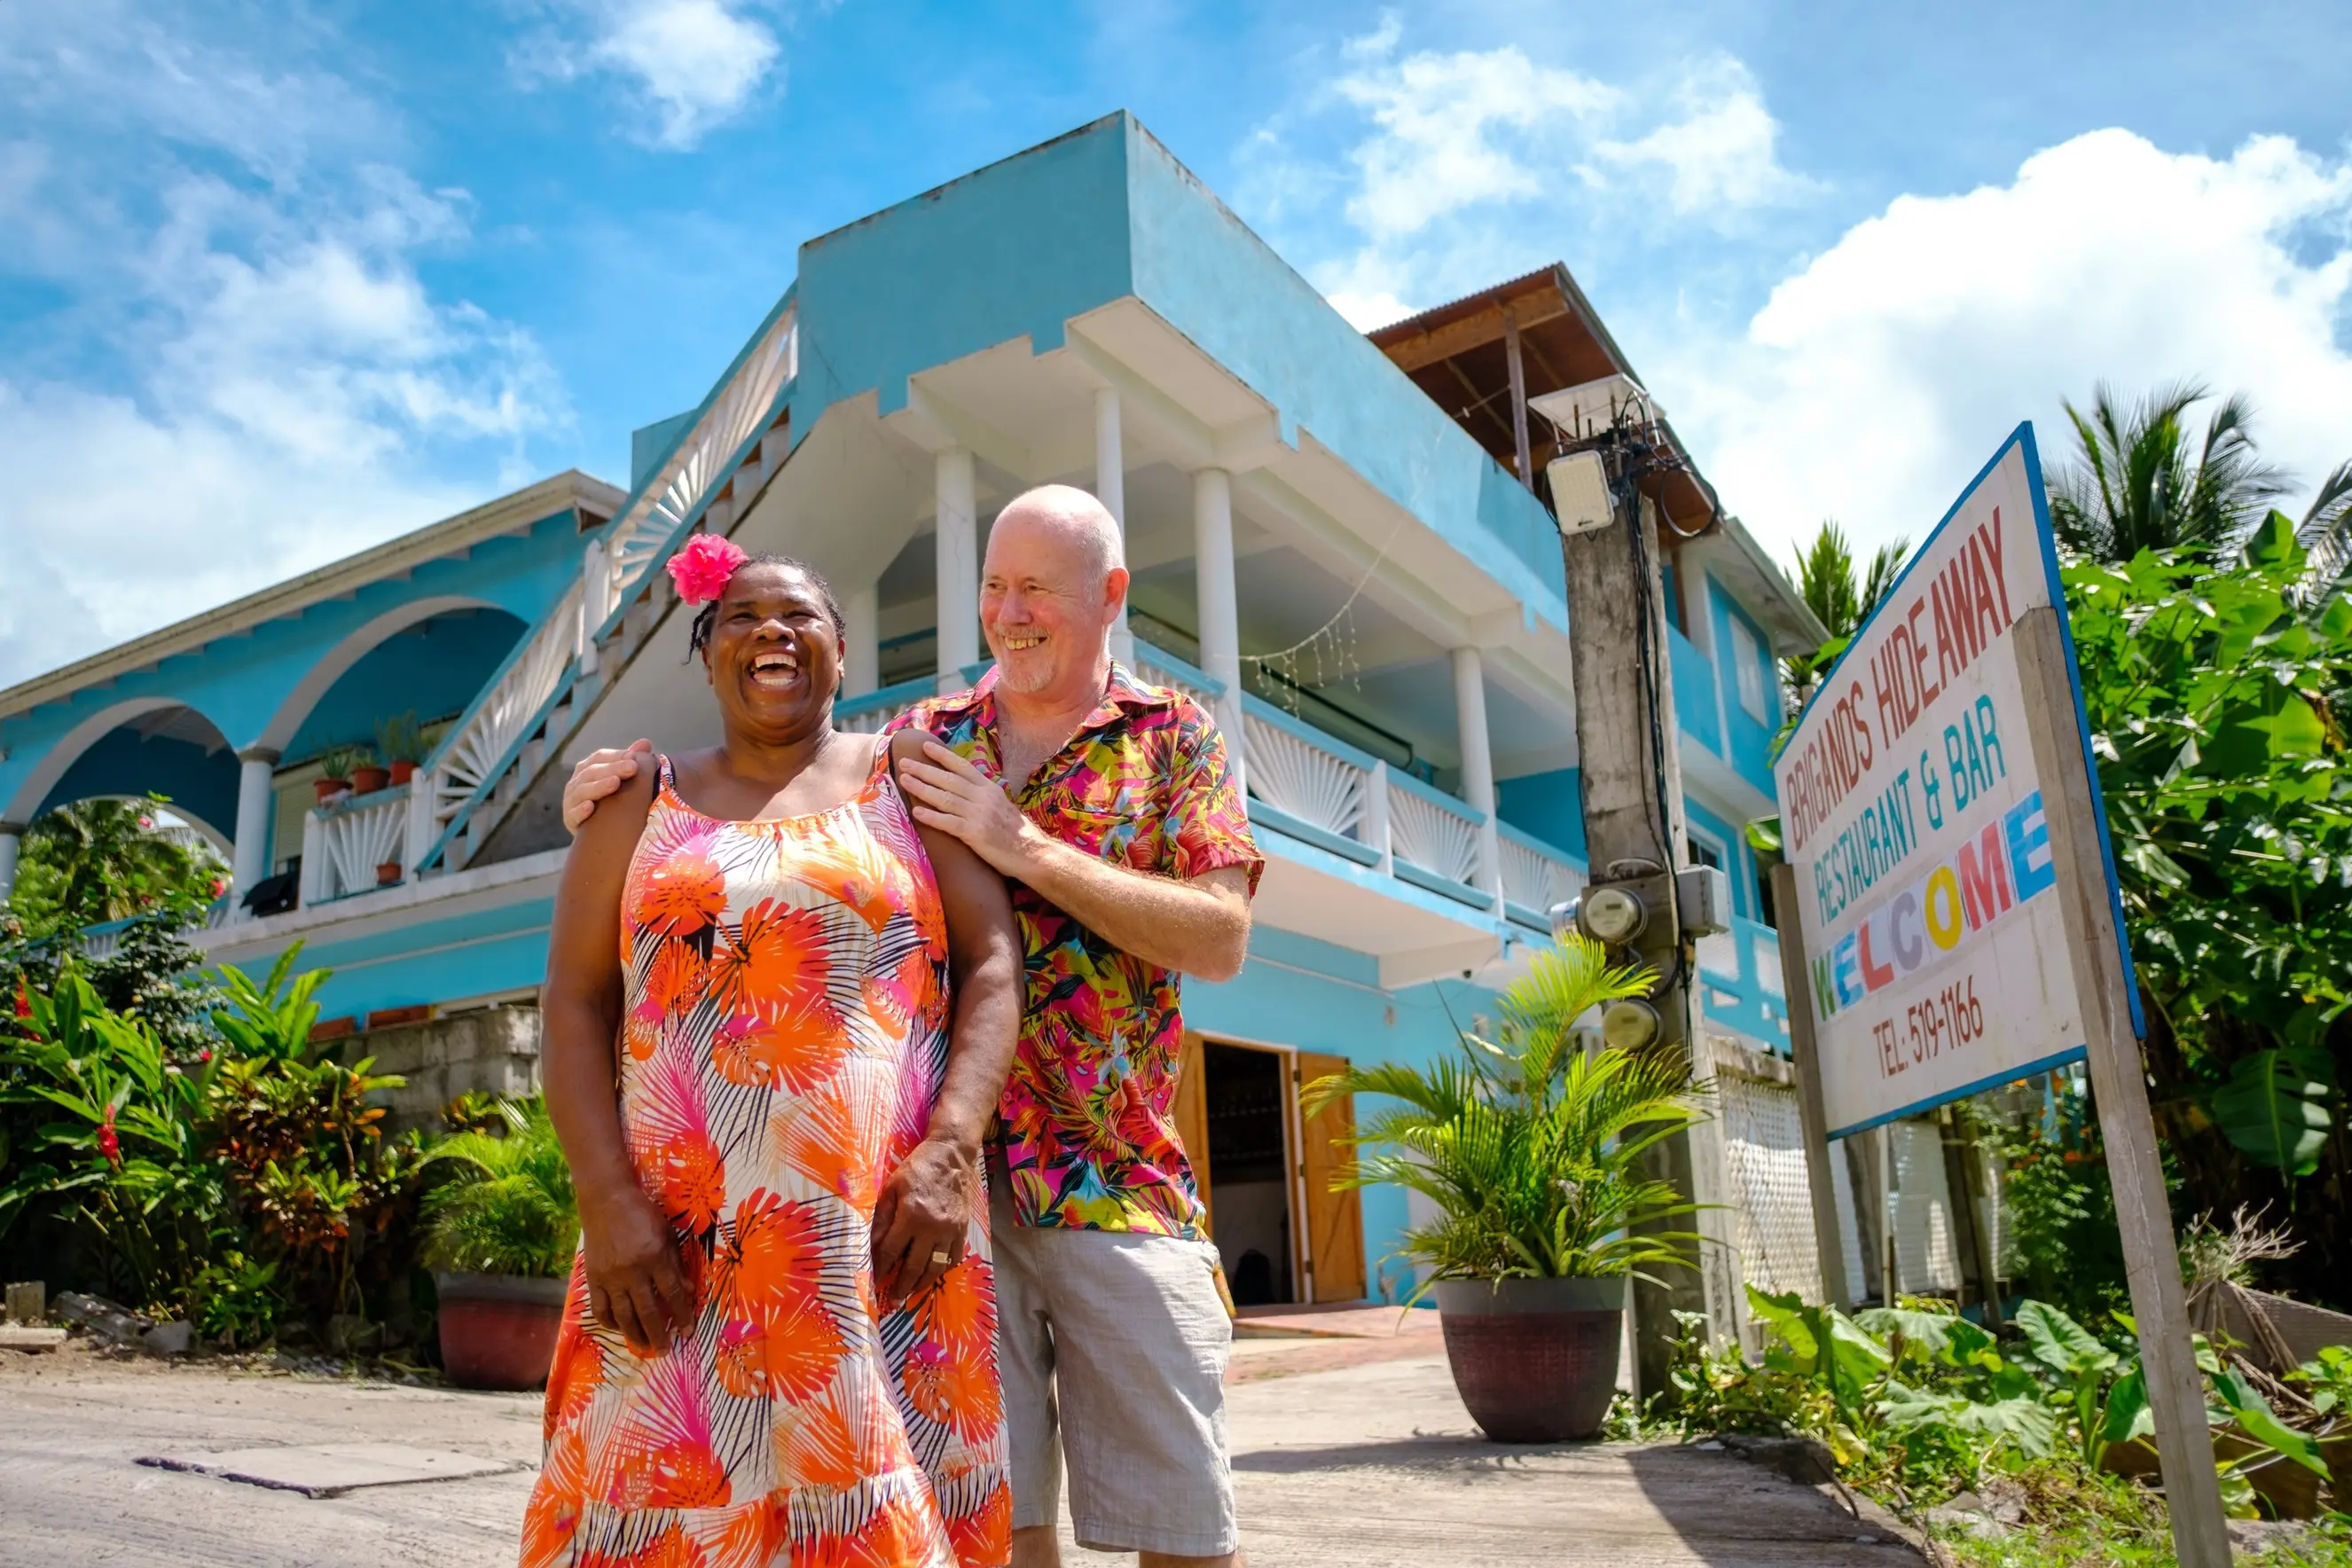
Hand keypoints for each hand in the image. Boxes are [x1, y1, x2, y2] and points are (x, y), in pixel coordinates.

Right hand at [563, 740, 652, 833]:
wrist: (596, 833)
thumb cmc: (610, 801)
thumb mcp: (619, 780)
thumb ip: (629, 761)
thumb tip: (645, 743)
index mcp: (587, 768)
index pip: (600, 757)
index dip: (616, 756)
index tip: (634, 757)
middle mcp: (576, 782)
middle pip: (593, 772)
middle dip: (613, 768)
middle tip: (633, 767)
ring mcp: (571, 800)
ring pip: (582, 790)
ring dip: (599, 786)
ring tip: (615, 783)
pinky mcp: (570, 819)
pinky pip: (573, 814)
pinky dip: (580, 810)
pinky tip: (590, 807)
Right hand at [579, 1180, 694, 1355]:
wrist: (606, 1199)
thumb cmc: (642, 1213)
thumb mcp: (667, 1234)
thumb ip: (676, 1264)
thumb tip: (689, 1292)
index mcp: (655, 1257)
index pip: (672, 1294)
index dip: (681, 1315)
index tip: (687, 1331)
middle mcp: (632, 1271)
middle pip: (648, 1311)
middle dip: (659, 1334)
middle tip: (665, 1350)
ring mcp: (610, 1277)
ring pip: (623, 1315)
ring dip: (635, 1334)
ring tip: (645, 1347)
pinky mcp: (593, 1278)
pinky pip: (600, 1308)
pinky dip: (610, 1322)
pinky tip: (619, 1328)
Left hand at [871, 1135, 978, 1307]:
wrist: (952, 1156)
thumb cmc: (917, 1169)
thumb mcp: (891, 1187)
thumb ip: (882, 1217)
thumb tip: (873, 1245)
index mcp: (911, 1215)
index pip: (891, 1251)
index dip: (881, 1268)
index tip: (874, 1282)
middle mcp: (932, 1227)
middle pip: (914, 1266)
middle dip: (901, 1287)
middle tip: (892, 1302)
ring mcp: (950, 1230)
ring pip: (935, 1268)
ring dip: (921, 1284)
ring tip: (910, 1294)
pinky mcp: (962, 1230)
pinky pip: (953, 1258)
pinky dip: (942, 1270)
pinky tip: (932, 1275)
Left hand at [897, 742, 1036, 874]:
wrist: (1032, 852)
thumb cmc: (1016, 832)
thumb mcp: (1002, 805)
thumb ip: (984, 795)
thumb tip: (965, 787)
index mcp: (990, 788)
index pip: (963, 767)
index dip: (943, 756)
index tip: (925, 746)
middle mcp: (983, 797)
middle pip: (949, 779)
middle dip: (924, 769)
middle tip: (904, 762)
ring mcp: (979, 815)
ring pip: (945, 798)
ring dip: (922, 788)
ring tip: (904, 780)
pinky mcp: (975, 834)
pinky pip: (948, 823)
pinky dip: (932, 817)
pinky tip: (917, 812)